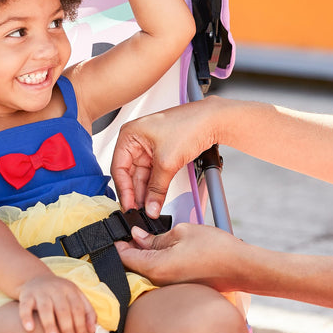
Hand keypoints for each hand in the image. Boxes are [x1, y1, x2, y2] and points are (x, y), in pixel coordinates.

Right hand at [17, 273, 96, 332]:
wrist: (36, 278)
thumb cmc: (60, 294)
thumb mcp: (76, 296)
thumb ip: (87, 311)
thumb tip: (92, 330)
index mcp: (70, 290)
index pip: (77, 307)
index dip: (80, 323)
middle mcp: (56, 289)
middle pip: (63, 309)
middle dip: (67, 328)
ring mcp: (40, 292)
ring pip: (45, 308)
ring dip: (50, 324)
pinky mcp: (26, 295)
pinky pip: (25, 306)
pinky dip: (26, 317)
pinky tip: (29, 329)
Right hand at [111, 100, 217, 217]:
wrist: (214, 120)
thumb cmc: (190, 124)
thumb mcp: (167, 161)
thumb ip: (157, 189)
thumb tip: (150, 207)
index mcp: (130, 134)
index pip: (119, 168)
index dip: (124, 190)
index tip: (129, 206)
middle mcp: (137, 139)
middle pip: (130, 173)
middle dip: (136, 193)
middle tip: (140, 211)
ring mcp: (149, 147)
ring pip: (142, 176)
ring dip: (146, 192)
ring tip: (149, 208)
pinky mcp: (161, 152)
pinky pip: (153, 174)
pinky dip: (155, 186)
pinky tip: (155, 199)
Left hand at [115, 223, 242, 291]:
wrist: (241, 268)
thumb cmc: (217, 250)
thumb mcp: (183, 231)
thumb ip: (156, 236)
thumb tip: (138, 236)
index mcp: (156, 268)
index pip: (124, 257)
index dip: (118, 243)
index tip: (117, 231)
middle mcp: (159, 282)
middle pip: (133, 265)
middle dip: (131, 248)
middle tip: (135, 230)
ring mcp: (169, 287)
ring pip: (146, 269)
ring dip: (145, 254)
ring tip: (153, 237)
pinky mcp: (179, 287)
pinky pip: (160, 274)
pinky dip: (158, 261)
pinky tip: (167, 249)